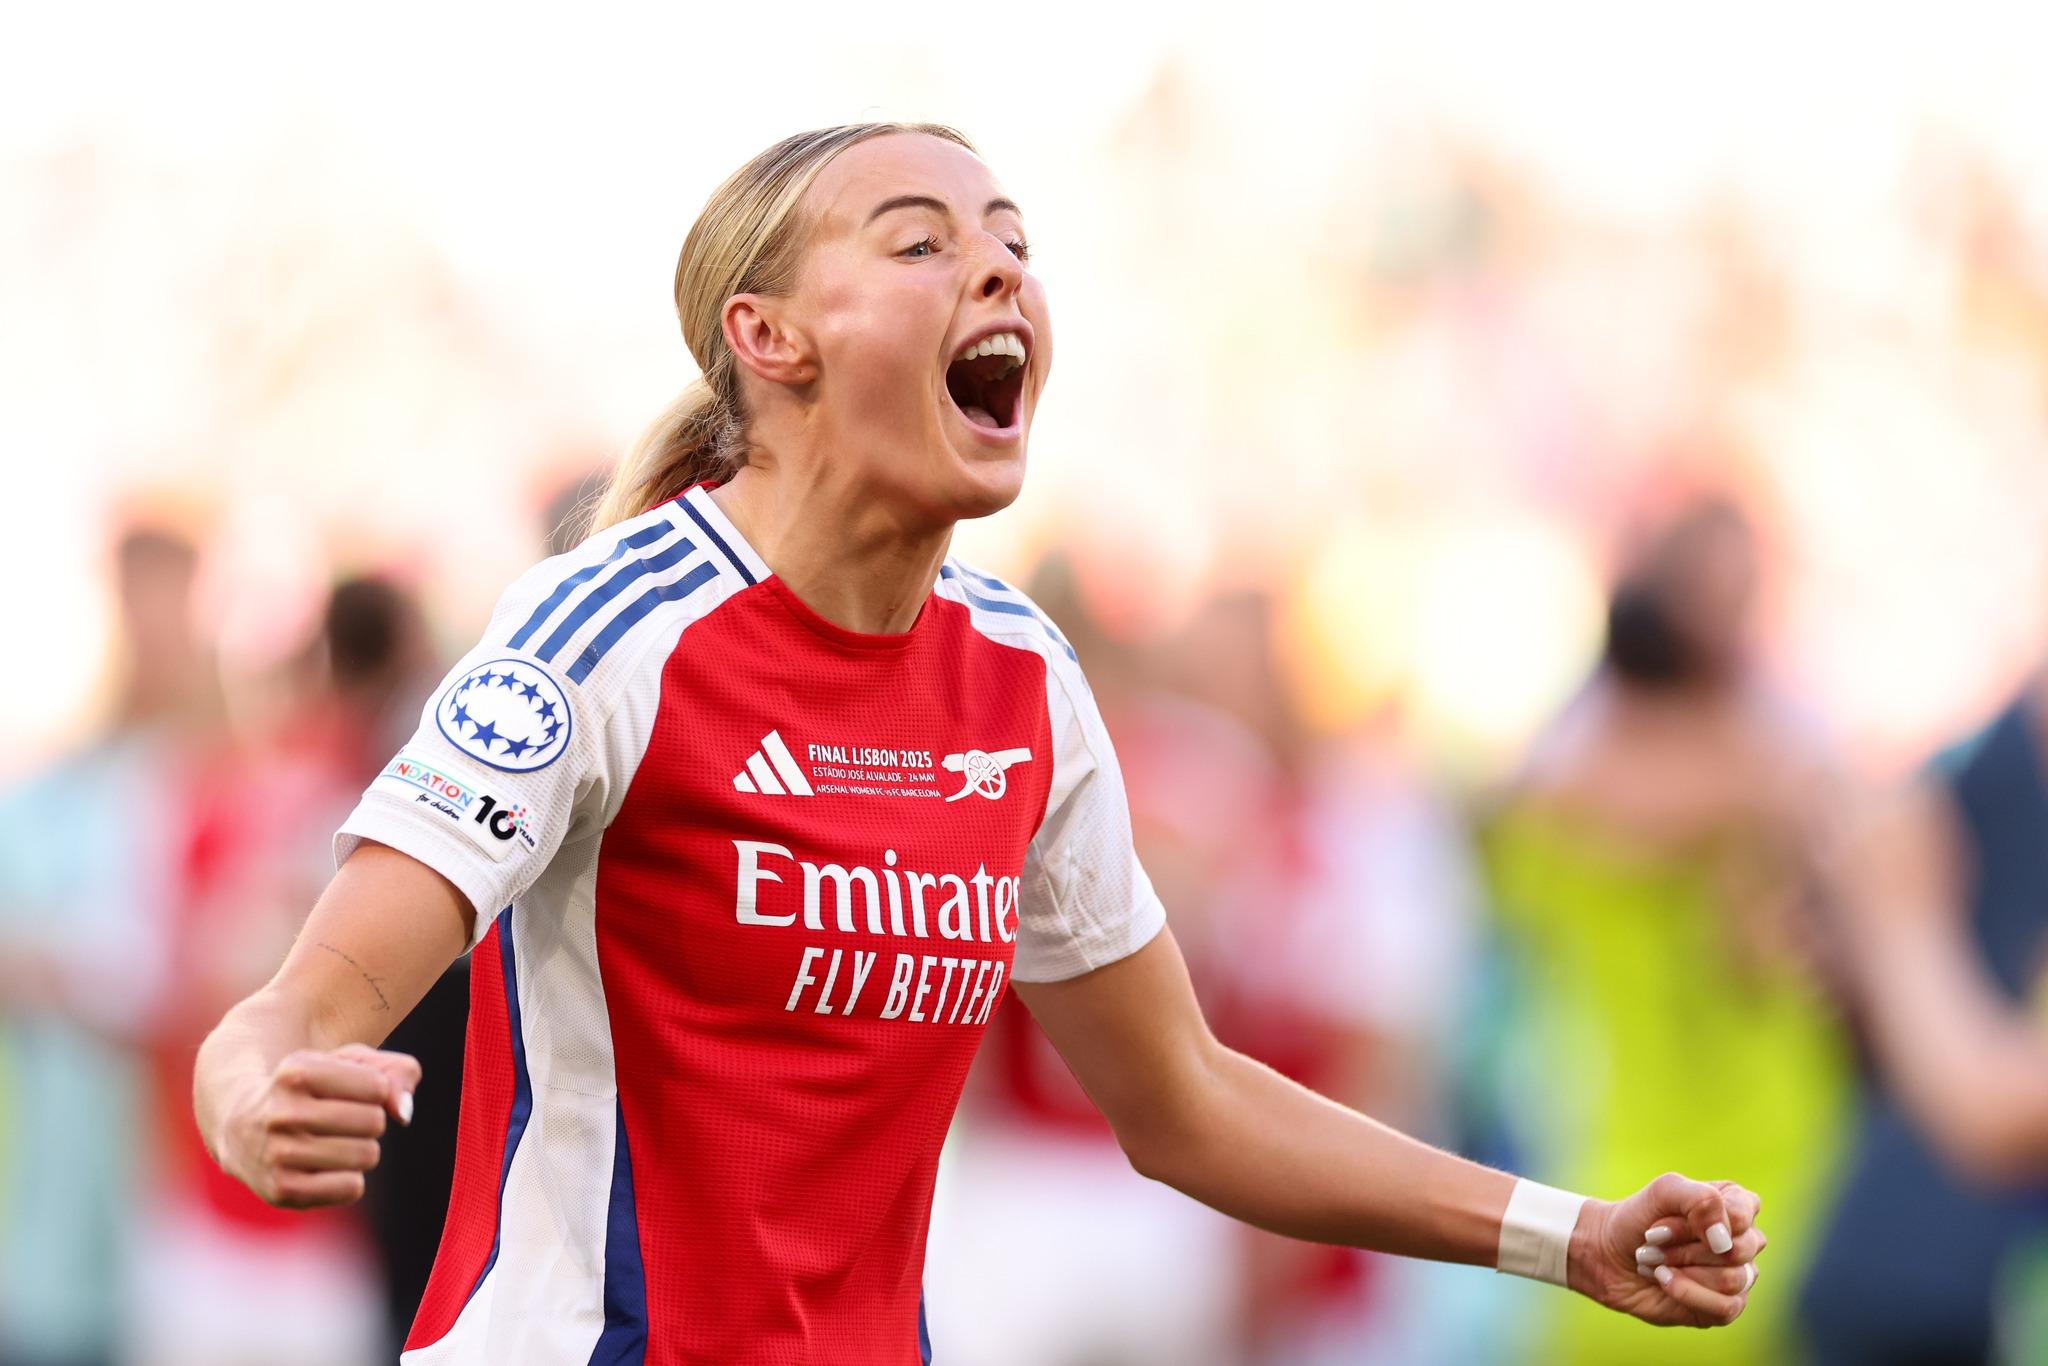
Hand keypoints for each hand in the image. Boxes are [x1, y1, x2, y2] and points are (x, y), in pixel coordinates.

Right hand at [214, 1042, 419, 1208]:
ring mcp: (277, 1155)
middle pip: (374, 1122)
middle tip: (340, 1120)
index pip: (377, 1086)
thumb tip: (404, 1113)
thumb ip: (396, 1072)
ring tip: (330, 1142)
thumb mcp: (350, 1062)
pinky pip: (352, 1188)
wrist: (241, 1127)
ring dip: (361, 1149)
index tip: (349, 1090)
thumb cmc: (312, 1089)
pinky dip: (349, 1178)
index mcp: (296, 1072)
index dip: (375, 1089)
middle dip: (369, 1120)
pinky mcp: (281, 1191)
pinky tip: (322, 1168)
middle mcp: (281, 1113)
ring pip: (366, 1155)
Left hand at [1569, 1173, 1765, 1326]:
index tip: (1661, 1218)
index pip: (1741, 1215)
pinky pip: (1726, 1308)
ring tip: (1653, 1260)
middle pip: (1736, 1251)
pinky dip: (1687, 1293)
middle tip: (1652, 1240)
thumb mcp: (1662, 1191)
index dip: (1698, 1220)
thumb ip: (1699, 1200)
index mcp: (1738, 1205)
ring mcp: (1738, 1276)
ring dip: (1681, 1268)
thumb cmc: (1638, 1219)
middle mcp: (1744, 1242)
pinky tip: (1663, 1280)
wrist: (1607, 1255)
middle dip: (1685, 1247)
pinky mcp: (1725, 1307)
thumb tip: (1724, 1240)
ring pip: (1731, 1280)